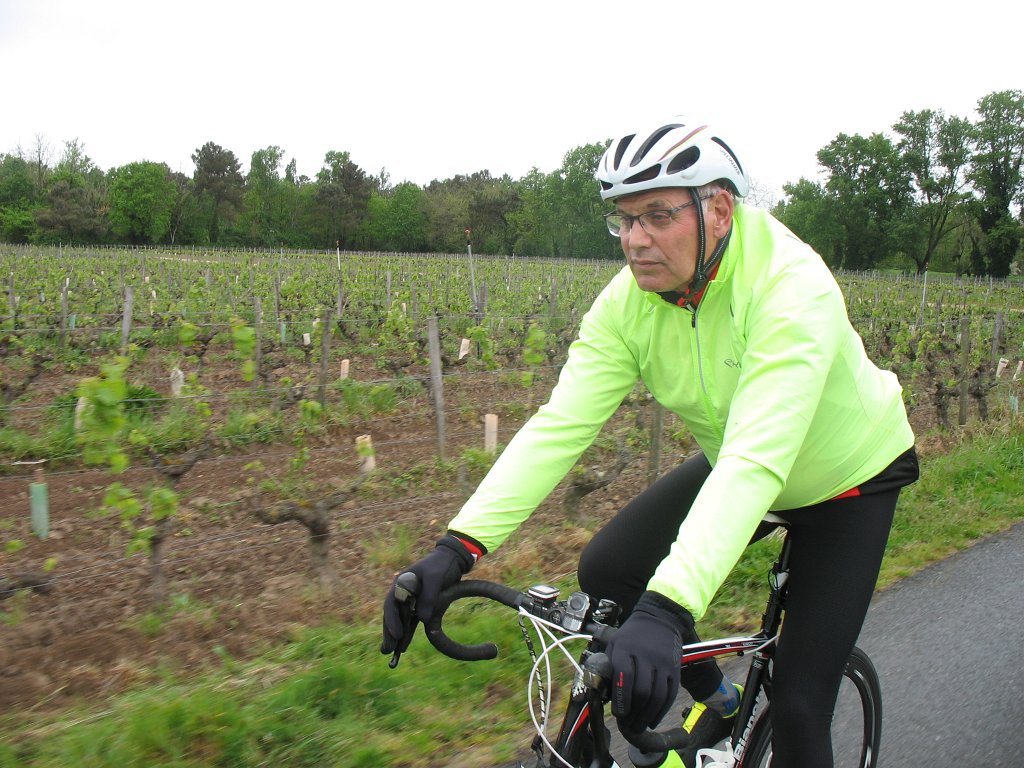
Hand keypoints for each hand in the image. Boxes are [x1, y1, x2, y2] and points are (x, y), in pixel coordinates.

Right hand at [380, 534, 476, 656]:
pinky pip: (410, 621)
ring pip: (400, 620)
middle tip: (387, 650)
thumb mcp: (435, 578)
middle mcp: (402, 592)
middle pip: (392, 615)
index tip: (396, 634)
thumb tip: (421, 619)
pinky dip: (406, 633)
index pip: (391, 603)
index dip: (392, 620)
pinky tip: (403, 647)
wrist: (452, 559)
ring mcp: (410, 600)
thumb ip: (428, 597)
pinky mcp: (419, 606)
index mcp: (402, 583)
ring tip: (390, 653)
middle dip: (389, 633)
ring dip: (395, 636)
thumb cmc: (441, 566)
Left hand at [606, 591, 692, 733]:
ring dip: (647, 716)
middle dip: (634, 713)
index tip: (617, 714)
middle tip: (628, 725)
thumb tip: (601, 695)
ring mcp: (663, 662)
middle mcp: (646, 654)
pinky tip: (653, 720)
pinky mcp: (675, 669)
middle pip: (642, 690)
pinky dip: (661, 711)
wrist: (658, 619)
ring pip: (657, 696)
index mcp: (625, 647)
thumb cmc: (630, 637)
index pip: (623, 676)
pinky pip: (670, 695)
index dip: (620, 699)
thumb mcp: (614, 644)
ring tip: (638, 726)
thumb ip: (607, 667)